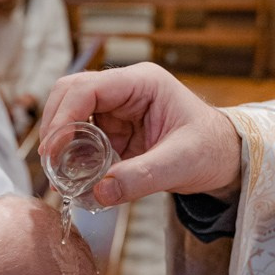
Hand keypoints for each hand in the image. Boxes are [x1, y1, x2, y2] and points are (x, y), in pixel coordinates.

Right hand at [39, 63, 240, 206]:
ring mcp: (117, 109)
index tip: (54, 149)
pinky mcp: (114, 129)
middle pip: (70, 93)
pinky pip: (81, 136)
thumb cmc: (211, 150)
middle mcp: (125, 90)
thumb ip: (141, 178)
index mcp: (143, 83)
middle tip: (50, 162)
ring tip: (59, 173)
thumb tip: (99, 192)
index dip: (64, 115)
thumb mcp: (180, 164)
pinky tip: (73, 176)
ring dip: (60, 141)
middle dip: (55, 126)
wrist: (225, 158)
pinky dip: (72, 154)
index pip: (88, 87)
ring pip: (70, 114)